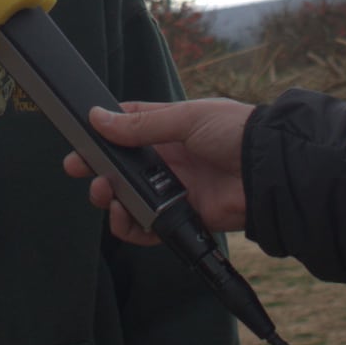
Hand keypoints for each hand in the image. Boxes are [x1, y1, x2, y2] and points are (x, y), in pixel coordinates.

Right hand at [65, 97, 252, 238]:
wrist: (268, 170)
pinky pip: (146, 227)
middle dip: (96, 169)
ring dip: (108, 198)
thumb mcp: (186, 119)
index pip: (126, 127)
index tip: (79, 137)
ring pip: (127, 199)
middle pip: (120, 168)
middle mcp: (168, 160)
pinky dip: (129, 226)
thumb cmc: (236, 133)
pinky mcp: (180, 216)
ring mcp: (172, 190)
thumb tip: (98, 117)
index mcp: (169, 129)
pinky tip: (122, 215)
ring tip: (103, 193)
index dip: (101, 133)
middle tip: (77, 169)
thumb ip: (141, 124)